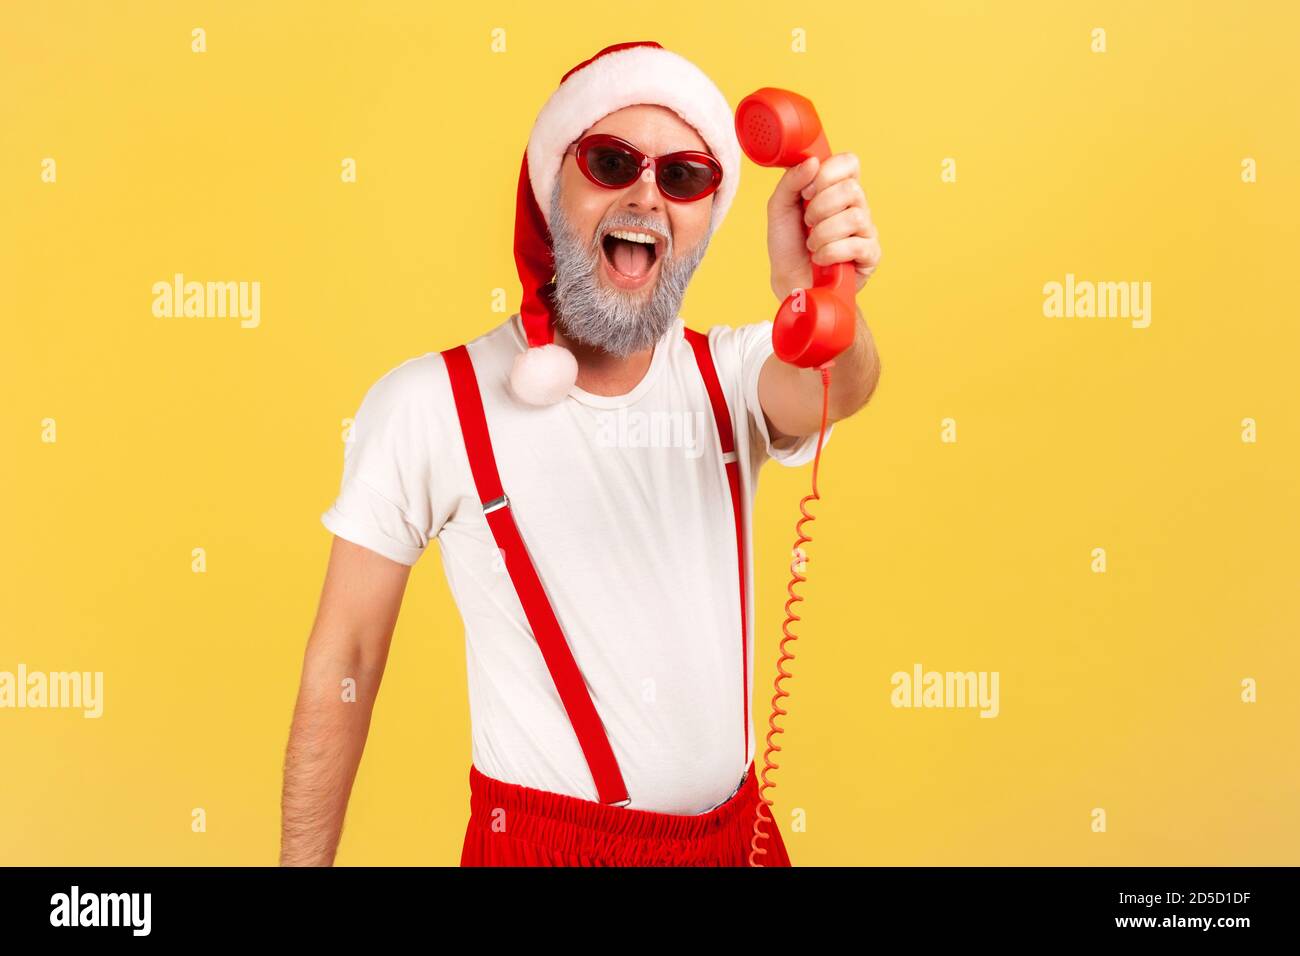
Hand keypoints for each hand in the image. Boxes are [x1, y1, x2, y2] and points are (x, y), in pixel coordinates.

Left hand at [766, 152, 880, 299]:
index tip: (806, 193)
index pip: (849, 162)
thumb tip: (813, 162)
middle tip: (807, 223)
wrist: (789, 282)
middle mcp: (857, 206)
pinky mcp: (870, 255)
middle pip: (852, 189)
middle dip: (820, 208)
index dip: (827, 174)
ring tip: (812, 244)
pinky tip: (821, 259)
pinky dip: (830, 253)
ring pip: (854, 217)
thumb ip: (791, 181)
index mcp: (838, 189)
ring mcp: (866, 230)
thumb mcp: (779, 208)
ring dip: (823, 234)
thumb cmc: (788, 245)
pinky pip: (856, 245)